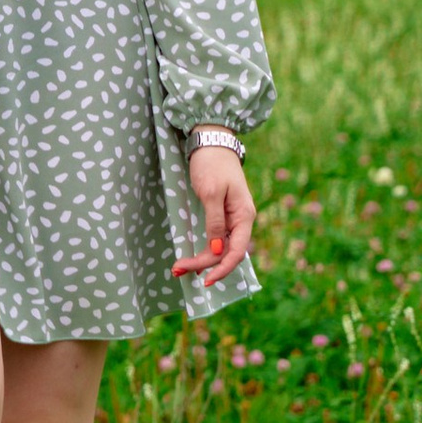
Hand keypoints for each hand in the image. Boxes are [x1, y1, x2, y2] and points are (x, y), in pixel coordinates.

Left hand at [174, 142, 253, 282]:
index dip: (222, 268)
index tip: (206, 280)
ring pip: (219, 247)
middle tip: (177, 270)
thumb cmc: (212, 164)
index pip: (236, 251)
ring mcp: (231, 218)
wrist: (211, 142)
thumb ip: (215, 222)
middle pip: (225, 251)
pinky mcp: (220, 214)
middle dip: (204, 264)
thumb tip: (218, 250)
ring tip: (179, 268)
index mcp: (244, 216)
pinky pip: (215, 238)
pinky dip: (203, 248)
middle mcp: (240, 220)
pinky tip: (193, 258)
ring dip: (201, 259)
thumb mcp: (211, 193)